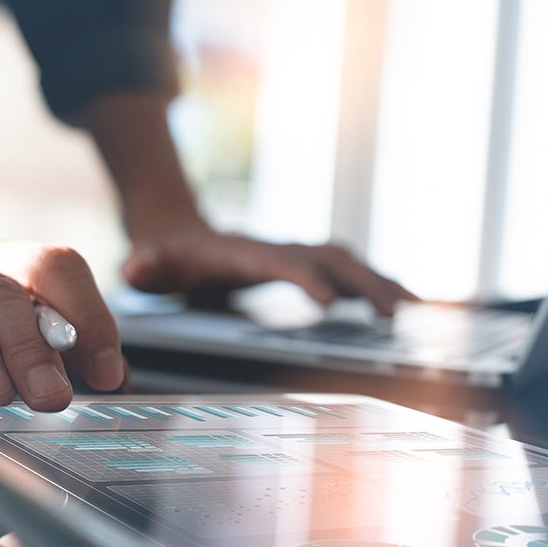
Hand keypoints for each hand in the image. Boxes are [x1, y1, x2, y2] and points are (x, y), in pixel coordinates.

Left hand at [123, 226, 416, 315]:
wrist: (177, 232)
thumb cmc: (165, 257)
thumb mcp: (149, 263)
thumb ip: (145, 266)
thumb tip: (136, 267)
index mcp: (240, 254)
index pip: (278, 263)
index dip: (303, 278)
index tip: (331, 301)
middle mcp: (272, 249)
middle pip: (326, 258)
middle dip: (361, 282)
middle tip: (392, 314)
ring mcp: (289, 254)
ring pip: (344, 261)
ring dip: (377, 281)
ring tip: (411, 309)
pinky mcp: (297, 263)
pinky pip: (344, 269)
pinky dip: (373, 283)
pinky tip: (396, 303)